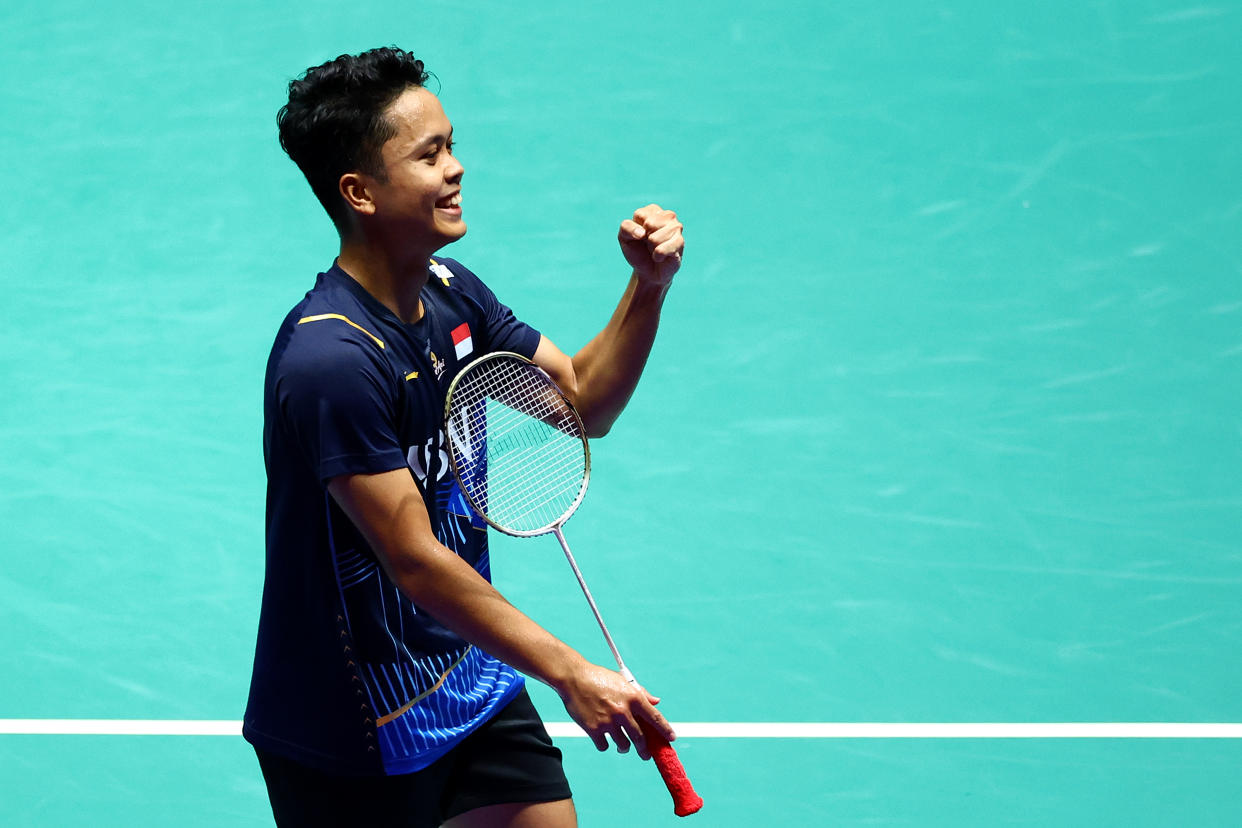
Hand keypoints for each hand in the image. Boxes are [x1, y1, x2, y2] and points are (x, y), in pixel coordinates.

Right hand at [557, 661, 675, 759]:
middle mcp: (623, 711)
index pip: (655, 717)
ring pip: (623, 744)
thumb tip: (656, 702)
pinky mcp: (593, 729)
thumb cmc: (599, 678)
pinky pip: (604, 746)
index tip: (672, 738)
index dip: (665, 730)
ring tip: (622, 745)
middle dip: (644, 749)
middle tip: (645, 754)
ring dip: (624, 747)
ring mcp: (608, 721)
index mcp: (633, 697)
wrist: (574, 678)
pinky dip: (604, 744)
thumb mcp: (622, 681)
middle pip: (640, 738)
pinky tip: (602, 738)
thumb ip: (640, 693)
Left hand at [618, 204, 683, 286]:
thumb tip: (642, 233)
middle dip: (645, 238)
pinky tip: (660, 257)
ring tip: (655, 250)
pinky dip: (657, 256)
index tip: (640, 236)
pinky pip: (662, 249)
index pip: (639, 215)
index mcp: (653, 210)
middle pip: (649, 224)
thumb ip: (626, 228)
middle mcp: (668, 216)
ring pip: (654, 238)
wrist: (648, 272)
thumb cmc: (637, 251)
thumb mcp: (624, 237)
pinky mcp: (680, 242)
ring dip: (651, 248)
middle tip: (648, 244)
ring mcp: (676, 228)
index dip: (635, 230)